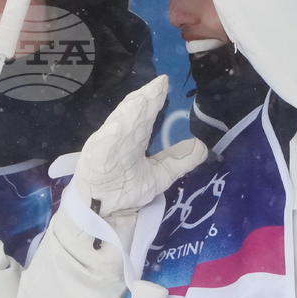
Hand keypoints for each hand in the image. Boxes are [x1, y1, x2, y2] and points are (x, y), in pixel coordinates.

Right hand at [73, 75, 207, 216]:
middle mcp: (120, 140)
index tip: (164, 83)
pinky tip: (116, 127)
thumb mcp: (159, 175)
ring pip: (119, 127)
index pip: (145, 116)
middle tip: (159, 83)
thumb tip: (201, 145)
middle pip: (133, 117)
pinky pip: (102, 148)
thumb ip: (179, 160)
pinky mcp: (95, 163)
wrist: (102, 214)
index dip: (154, 100)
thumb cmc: (125, 190)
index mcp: (133, 140)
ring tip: (143, 98)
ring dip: (131, 112)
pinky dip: (109, 137)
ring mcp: (106, 150)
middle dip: (146, 100)